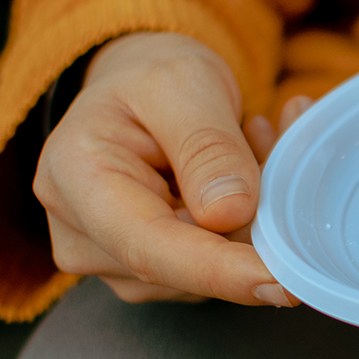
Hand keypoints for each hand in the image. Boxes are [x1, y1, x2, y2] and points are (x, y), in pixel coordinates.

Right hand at [33, 31, 312, 304]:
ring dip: (254, 214)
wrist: (137, 86)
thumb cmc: (150, 76)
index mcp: (75, 180)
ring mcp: (113, 261)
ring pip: (212, 266)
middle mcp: (82, 235)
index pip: (150, 247)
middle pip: (189, 262)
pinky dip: (248, 222)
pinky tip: (245, 172)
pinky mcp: (150, 271)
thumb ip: (207, 147)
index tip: (283, 283)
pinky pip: (217, 263)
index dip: (219, 271)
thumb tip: (229, 214)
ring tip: (250, 140)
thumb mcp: (182, 83)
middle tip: (274, 138)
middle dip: (253, 218)